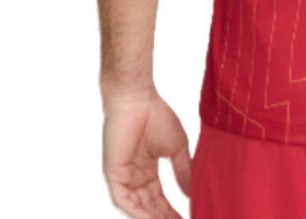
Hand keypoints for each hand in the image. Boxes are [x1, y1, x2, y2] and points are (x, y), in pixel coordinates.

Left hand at [102, 87, 191, 218]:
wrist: (138, 99)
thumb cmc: (157, 115)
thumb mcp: (177, 148)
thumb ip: (183, 170)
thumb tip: (192, 193)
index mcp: (146, 170)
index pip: (159, 198)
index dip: (171, 211)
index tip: (188, 217)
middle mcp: (134, 177)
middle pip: (149, 207)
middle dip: (164, 218)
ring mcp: (123, 178)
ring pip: (138, 208)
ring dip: (153, 218)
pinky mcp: (113, 176)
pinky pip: (125, 201)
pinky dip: (138, 213)